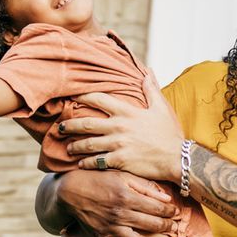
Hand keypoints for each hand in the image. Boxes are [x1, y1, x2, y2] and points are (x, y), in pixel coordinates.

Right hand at [54, 170, 177, 236]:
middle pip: (151, 224)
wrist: (71, 190)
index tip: (176, 212)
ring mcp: (111, 228)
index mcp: (127, 196)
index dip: (170, 211)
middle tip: (175, 227)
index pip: (156, 208)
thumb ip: (145, 186)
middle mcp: (120, 214)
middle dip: (167, 226)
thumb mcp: (122, 175)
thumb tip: (166, 199)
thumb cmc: (98, 179)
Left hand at [62, 71, 186, 184]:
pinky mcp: (119, 161)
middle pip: (87, 123)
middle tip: (59, 127)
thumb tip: (147, 72)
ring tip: (68, 148)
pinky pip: (97, 162)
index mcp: (127, 112)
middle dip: (70, 125)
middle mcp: (119, 127)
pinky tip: (80, 164)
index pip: (99, 99)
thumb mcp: (162, 108)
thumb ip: (151, 89)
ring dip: (75, 146)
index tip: (72, 98)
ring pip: (88, 144)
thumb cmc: (170, 134)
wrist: (177, 158)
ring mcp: (118, 145)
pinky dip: (86, 163)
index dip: (83, 97)